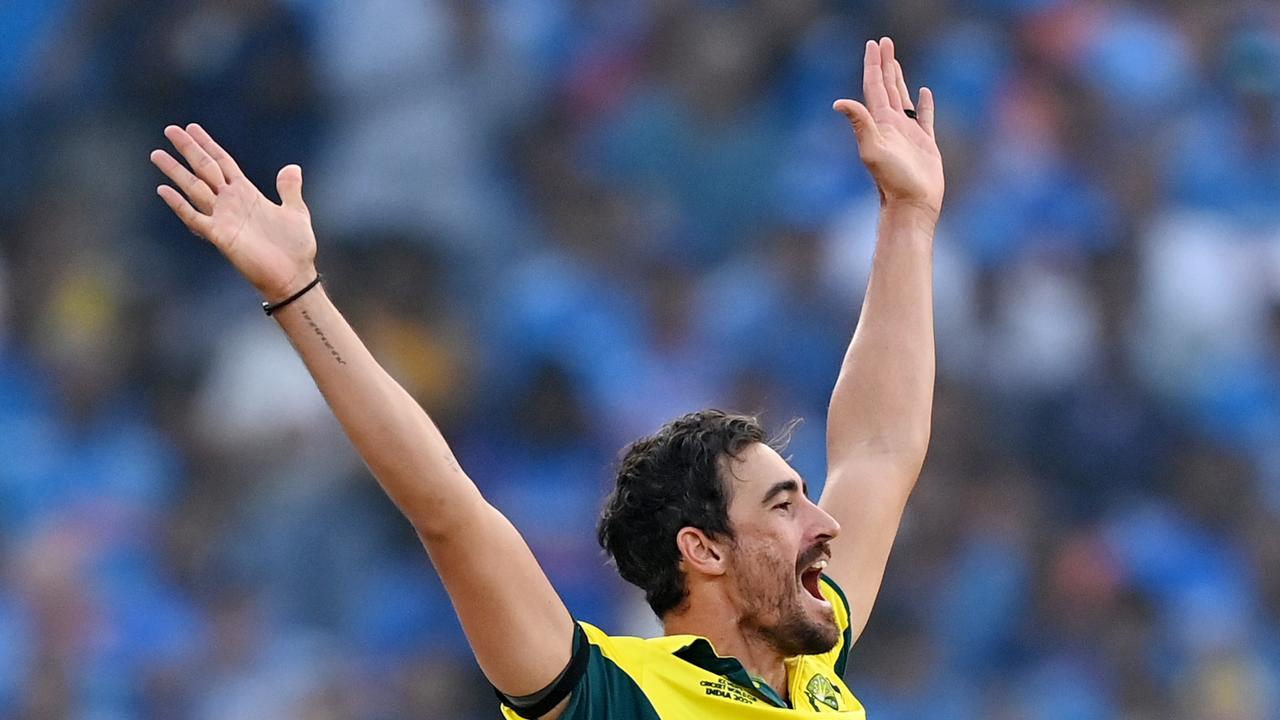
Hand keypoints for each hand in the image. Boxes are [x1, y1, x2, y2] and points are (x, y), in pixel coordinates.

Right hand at [150, 124, 317, 302]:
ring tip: (157, 154)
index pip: (223, 162)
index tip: (192, 127)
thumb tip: (292, 167)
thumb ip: (289, 190)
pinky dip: (179, 204)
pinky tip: (164, 190)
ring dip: (176, 172)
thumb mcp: (295, 212)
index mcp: (247, 193)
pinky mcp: (220, 236)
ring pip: (194, 188)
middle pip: (205, 168)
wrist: (294, 275)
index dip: (208, 145)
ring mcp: (223, 218)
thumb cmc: (296, 247)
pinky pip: (195, 217)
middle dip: (188, 149)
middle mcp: (231, 202)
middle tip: (170, 129)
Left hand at [834, 38, 943, 218]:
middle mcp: (891, 125)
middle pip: (887, 87)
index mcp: (879, 122)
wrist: (911, 205)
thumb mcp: (872, 149)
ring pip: (902, 98)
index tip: (874, 44)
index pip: (875, 86)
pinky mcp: (924, 144)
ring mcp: (907, 134)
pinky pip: (924, 117)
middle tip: (884, 42)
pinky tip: (924, 92)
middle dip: (885, 64)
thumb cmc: (892, 180)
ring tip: (895, 62)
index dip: (874, 64)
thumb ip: (859, 123)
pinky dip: (924, 104)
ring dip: (898, 79)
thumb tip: (837, 102)